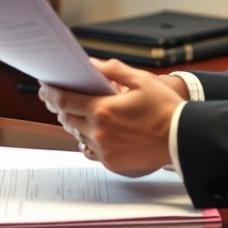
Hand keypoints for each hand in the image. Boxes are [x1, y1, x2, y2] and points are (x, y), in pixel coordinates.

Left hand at [38, 58, 182, 176]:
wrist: (182, 138)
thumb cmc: (165, 108)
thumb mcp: (141, 80)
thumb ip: (113, 70)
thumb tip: (91, 64)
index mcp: (104, 110)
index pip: (65, 100)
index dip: (51, 93)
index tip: (45, 87)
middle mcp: (100, 132)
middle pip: (67, 118)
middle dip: (60, 107)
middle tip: (56, 98)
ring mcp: (105, 150)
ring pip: (77, 135)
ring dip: (73, 123)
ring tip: (76, 112)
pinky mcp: (112, 163)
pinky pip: (90, 150)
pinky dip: (87, 140)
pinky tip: (92, 131)